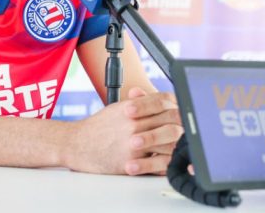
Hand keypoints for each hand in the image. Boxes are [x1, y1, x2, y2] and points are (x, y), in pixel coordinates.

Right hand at [66, 87, 182, 174]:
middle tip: (188, 131)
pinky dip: (167, 163)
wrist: (76, 144)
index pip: (163, 100)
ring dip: (179, 146)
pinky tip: (169, 162)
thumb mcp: (118, 108)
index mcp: (132, 107)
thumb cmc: (98, 127)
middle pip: (172, 120)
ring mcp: (133, 142)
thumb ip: (140, 103)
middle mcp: (134, 122)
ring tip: (181, 148)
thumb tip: (162, 100)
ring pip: (169, 143)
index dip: (177, 105)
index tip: (181, 112)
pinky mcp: (130, 161)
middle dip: (184, 125)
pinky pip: (158, 164)